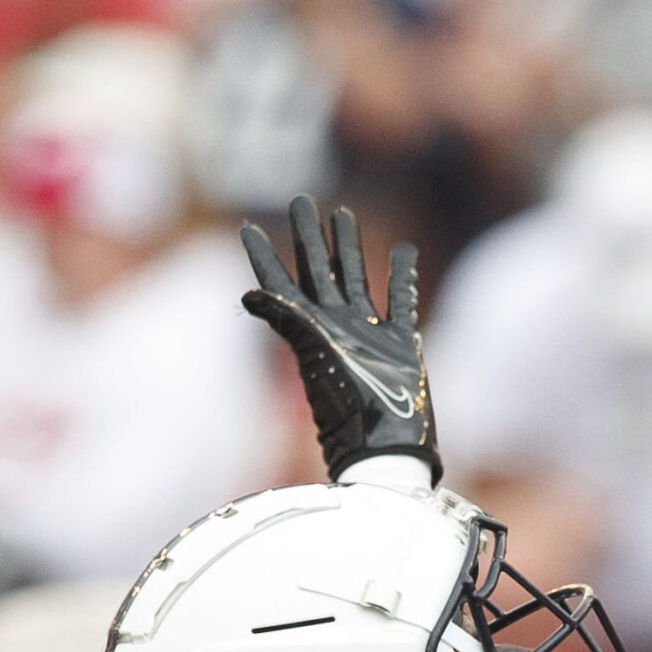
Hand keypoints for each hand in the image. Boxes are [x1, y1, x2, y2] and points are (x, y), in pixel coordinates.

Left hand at [241, 196, 438, 483]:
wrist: (386, 452)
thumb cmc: (351, 410)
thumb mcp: (317, 358)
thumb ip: (289, 320)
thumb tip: (249, 292)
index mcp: (311, 330)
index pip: (281, 285)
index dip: (264, 257)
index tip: (247, 228)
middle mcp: (335, 329)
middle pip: (319, 271)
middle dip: (309, 237)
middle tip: (301, 200)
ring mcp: (368, 336)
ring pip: (356, 279)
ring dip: (349, 248)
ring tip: (343, 214)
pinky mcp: (400, 347)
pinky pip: (400, 301)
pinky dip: (402, 276)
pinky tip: (403, 252)